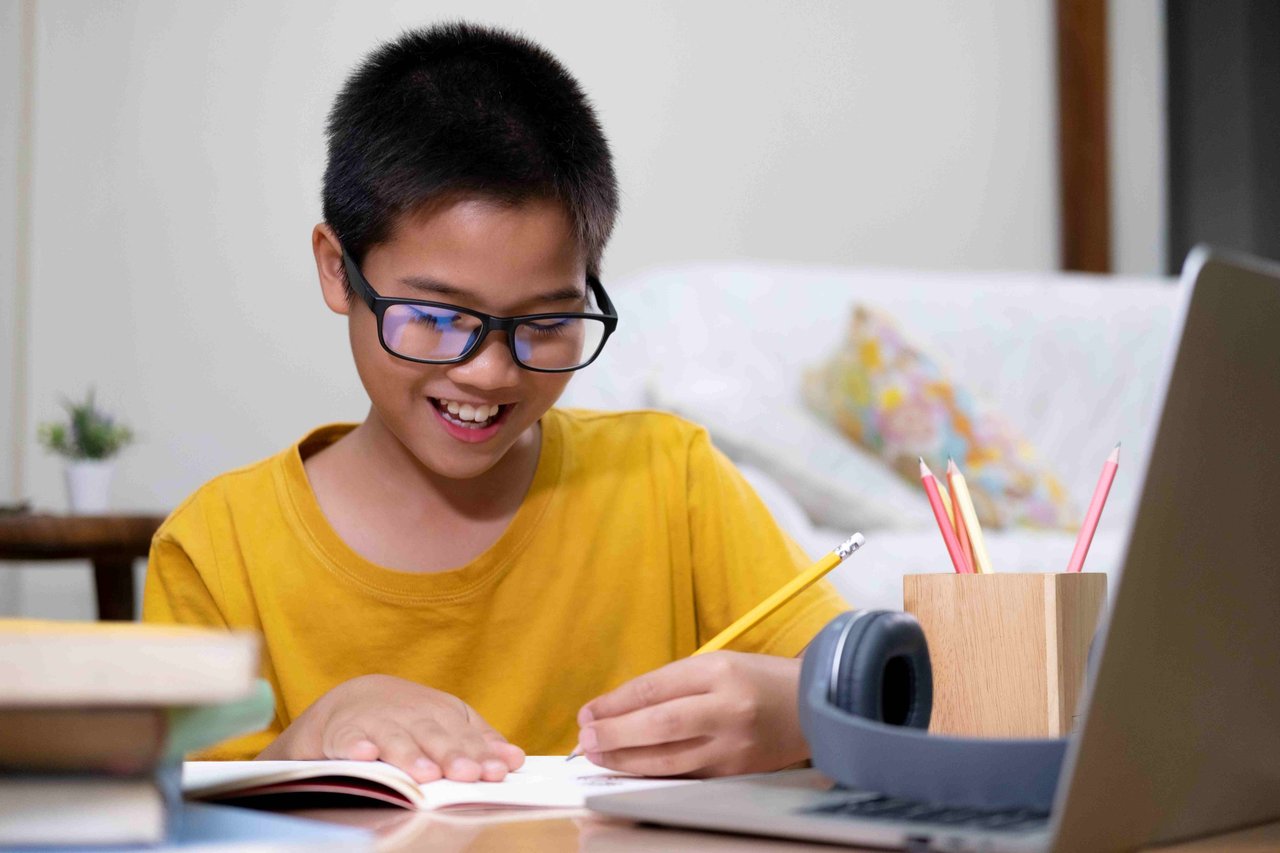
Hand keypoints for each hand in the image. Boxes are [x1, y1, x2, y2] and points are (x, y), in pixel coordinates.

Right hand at [256, 674, 524, 782]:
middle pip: (435, 737)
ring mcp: (379, 723)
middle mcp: (413, 716)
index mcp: (443, 714)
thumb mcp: (448, 723)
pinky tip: (364, 755)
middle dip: (452, 755)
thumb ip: (480, 741)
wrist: (354, 699)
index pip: (466, 736)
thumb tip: (515, 760)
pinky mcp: (345, 733)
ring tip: (426, 774)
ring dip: (410, 756)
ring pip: (396, 740)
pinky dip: (356, 747)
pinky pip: (350, 741)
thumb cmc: (413, 719)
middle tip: (467, 774)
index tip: (497, 772)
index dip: (481, 755)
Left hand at [575, 652, 806, 776]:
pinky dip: (654, 774)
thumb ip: (671, 684)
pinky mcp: (737, 773)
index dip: (616, 704)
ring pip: (669, 759)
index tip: (588, 713)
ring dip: (627, 760)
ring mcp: (733, 746)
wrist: (813, 705)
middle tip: (585, 739)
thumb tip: (619, 708)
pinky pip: (686, 776)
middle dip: (615, 734)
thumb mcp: (716, 665)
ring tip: (598, 755)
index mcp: (719, 672)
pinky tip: (632, 770)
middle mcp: (727, 709)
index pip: (655, 689)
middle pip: (659, 725)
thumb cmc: (757, 680)